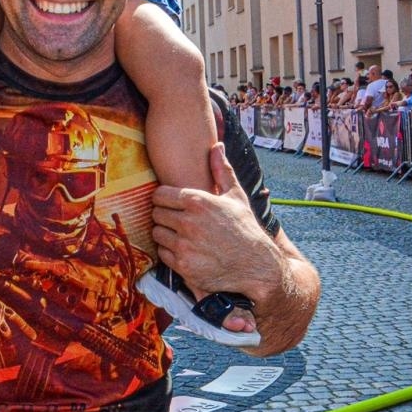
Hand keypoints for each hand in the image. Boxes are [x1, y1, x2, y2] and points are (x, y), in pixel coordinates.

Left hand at [151, 143, 281, 304]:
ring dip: (165, 233)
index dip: (163, 198)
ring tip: (181, 234)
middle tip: (176, 219)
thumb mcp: (236, 196)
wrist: (256, 265)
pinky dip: (170, 252)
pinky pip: (162, 253)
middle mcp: (188, 222)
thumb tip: (217, 146)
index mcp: (198, 202)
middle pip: (156, 214)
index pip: (159, 194)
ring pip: (156, 233)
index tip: (171, 203)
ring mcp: (184, 245)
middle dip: (164, 215)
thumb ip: (221, 170)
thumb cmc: (245, 228)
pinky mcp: (183, 266)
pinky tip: (185, 249)